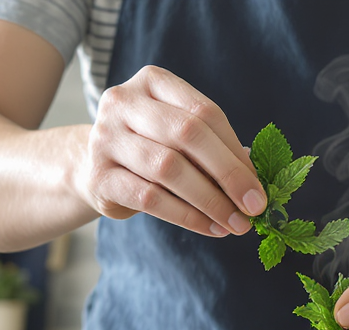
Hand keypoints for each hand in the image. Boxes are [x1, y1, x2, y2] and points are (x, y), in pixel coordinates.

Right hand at [75, 66, 265, 236]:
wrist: (90, 166)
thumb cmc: (149, 147)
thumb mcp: (179, 136)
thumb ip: (213, 147)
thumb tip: (255, 180)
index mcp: (152, 81)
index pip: (204, 111)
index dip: (235, 150)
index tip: (258, 184)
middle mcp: (124, 102)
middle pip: (187, 134)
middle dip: (227, 174)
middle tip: (254, 206)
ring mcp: (106, 138)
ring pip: (169, 169)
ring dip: (210, 200)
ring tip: (235, 223)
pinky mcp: (99, 176)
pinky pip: (150, 199)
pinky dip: (187, 216)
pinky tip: (210, 228)